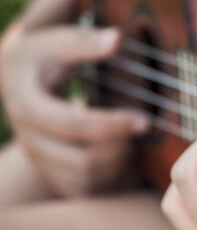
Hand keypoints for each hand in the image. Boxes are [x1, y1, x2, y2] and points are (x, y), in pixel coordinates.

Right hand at [0, 26, 148, 195]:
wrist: (18, 84)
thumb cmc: (43, 58)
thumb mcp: (56, 43)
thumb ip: (84, 41)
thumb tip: (117, 39)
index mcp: (26, 104)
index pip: (71, 124)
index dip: (111, 125)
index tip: (145, 120)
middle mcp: (29, 139)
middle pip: (81, 160)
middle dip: (121, 148)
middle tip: (145, 128)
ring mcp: (40, 161)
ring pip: (86, 180)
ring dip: (119, 164)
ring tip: (136, 141)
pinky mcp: (53, 174)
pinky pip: (87, 190)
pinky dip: (112, 179)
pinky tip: (128, 158)